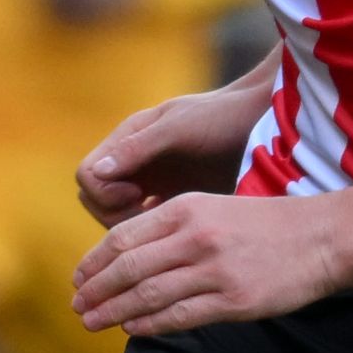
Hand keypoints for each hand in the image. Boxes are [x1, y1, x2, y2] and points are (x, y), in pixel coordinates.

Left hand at [72, 189, 352, 335]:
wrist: (323, 238)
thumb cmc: (269, 224)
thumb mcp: (216, 208)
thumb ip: (174, 227)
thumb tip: (130, 257)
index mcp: (187, 208)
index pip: (123, 238)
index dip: (94, 262)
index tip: (79, 279)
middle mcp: (196, 237)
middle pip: (128, 268)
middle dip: (96, 291)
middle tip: (78, 307)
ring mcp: (215, 270)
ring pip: (147, 295)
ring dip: (114, 313)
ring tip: (93, 322)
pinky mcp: (234, 301)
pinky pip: (179, 316)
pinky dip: (149, 325)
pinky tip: (132, 330)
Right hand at [76, 85, 261, 225]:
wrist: (264, 123)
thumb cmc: (222, 118)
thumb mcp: (179, 128)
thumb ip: (137, 148)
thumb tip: (96, 172)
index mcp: (127, 141)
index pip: (87, 176)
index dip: (104, 193)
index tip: (137, 195)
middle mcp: (134, 163)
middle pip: (97, 201)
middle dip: (115, 215)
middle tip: (153, 217)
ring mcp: (153, 184)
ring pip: (119, 217)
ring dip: (135, 228)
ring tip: (169, 225)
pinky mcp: (175, 203)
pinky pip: (148, 226)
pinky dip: (154, 234)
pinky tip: (180, 234)